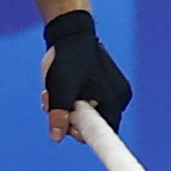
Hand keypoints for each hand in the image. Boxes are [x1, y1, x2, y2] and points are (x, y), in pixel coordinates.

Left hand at [39, 9, 131, 142]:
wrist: (71, 32)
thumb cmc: (68, 58)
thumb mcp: (60, 90)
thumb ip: (60, 115)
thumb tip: (57, 137)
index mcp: (115, 100)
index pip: (104, 133)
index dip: (83, 134)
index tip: (67, 126)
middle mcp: (119, 97)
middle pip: (94, 123)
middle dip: (70, 118)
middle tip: (51, 104)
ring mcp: (113, 90)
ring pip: (89, 113)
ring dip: (68, 108)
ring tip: (52, 91)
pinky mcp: (105, 84)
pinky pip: (90, 102)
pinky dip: (73, 99)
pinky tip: (60, 87)